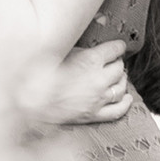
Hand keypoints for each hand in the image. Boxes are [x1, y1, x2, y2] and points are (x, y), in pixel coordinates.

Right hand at [17, 40, 132, 124]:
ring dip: (122, 80)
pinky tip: (127, 98)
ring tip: (118, 76)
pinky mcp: (94, 114)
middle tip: (114, 61)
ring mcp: (98, 98)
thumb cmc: (42, 72)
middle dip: (118, 62)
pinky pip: (117, 110)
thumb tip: (88, 48)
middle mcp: (98, 79)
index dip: (118, 47)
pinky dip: (125, 103)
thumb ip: (78, 50)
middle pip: (119, 68)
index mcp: (90, 60)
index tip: (118, 46)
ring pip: (121, 88)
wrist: (32, 99)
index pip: (114, 50)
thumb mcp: (60, 53)